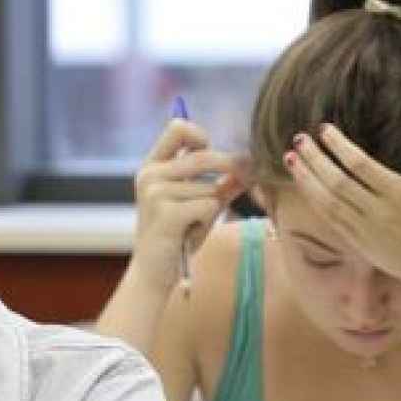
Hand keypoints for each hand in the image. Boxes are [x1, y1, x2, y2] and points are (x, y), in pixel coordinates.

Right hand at [132, 120, 245, 290]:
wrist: (154, 273)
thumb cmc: (177, 236)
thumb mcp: (200, 204)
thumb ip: (221, 182)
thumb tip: (250, 165)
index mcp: (152, 166)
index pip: (178, 128)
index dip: (200, 135)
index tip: (212, 150)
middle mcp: (150, 175)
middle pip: (204, 155)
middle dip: (231, 166)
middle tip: (246, 178)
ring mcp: (155, 193)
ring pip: (210, 186)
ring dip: (214, 205)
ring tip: (195, 223)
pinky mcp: (166, 212)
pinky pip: (208, 205)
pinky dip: (207, 220)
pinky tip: (189, 233)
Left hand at [286, 122, 400, 288]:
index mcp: (400, 194)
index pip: (360, 165)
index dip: (339, 146)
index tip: (324, 129)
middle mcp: (378, 212)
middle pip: (337, 182)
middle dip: (315, 159)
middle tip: (300, 138)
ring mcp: (364, 229)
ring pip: (327, 201)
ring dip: (306, 179)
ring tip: (291, 157)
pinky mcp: (357, 242)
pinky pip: (329, 218)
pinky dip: (313, 199)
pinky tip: (303, 183)